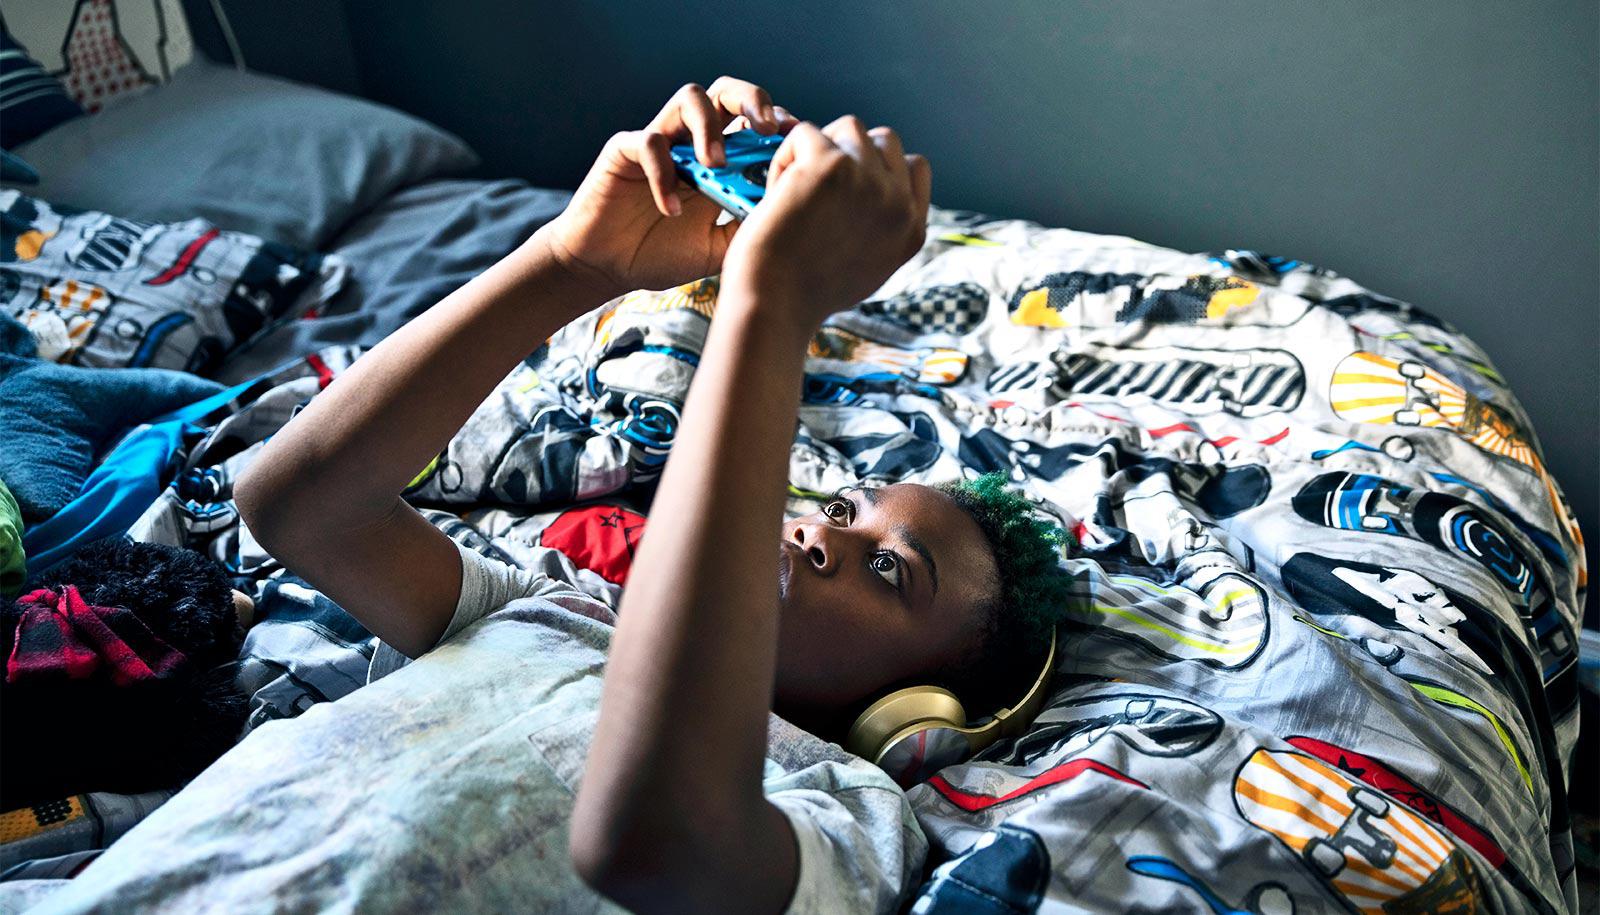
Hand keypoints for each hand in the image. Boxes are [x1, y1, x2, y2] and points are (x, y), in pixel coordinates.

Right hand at [542, 77, 798, 295]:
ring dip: (710, 126)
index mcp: (719, 158)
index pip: (753, 122)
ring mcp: (660, 141)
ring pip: (689, 97)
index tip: (796, 143)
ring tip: (717, 165)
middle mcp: (691, 140)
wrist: (607, 269)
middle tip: (767, 129)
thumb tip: (787, 209)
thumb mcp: (719, 248)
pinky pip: (649, 143)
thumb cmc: (661, 255)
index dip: (777, 123)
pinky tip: (671, 209)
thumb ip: (747, 226)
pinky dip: (664, 174)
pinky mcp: (624, 150)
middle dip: (752, 101)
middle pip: (726, 92)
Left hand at [718, 115, 930, 337]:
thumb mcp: (867, 268)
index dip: (879, 167)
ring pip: (847, 128)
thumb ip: (883, 228)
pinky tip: (775, 193)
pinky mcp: (829, 164)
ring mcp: (867, 180)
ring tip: (794, 189)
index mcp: (912, 229)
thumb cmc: (806, 295)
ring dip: (818, 148)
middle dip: (850, 151)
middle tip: (816, 185)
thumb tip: (878, 194)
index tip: (847, 189)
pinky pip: (805, 133)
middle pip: (884, 139)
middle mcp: (898, 203)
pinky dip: (784, 157)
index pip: (915, 166)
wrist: (775, 306)